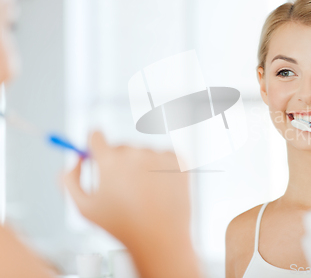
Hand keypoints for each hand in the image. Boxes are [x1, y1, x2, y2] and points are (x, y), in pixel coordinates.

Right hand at [62, 131, 191, 241]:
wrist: (160, 238)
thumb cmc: (121, 226)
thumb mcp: (84, 207)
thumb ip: (70, 180)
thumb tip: (75, 159)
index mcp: (109, 159)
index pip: (95, 135)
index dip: (93, 145)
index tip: (96, 153)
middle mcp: (135, 151)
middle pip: (120, 146)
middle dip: (118, 162)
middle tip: (122, 187)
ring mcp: (158, 154)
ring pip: (143, 154)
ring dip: (141, 167)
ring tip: (143, 195)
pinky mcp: (178, 159)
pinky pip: (163, 158)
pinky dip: (160, 170)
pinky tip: (159, 191)